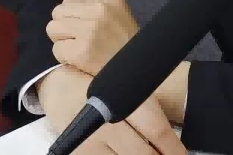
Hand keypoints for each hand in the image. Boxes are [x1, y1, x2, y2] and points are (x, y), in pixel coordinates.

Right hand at [37, 66, 185, 154]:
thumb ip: (146, 110)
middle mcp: (105, 124)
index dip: (173, 148)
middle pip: (143, 153)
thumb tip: (169, 139)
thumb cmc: (99, 84)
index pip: (156, 129)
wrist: (59, 86)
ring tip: (150, 153)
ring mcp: (89, 144)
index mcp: (121, 101)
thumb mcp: (124, 87)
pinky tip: (125, 153)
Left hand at [48, 0, 139, 75]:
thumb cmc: (125, 43)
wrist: (135, 70)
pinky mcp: (80, 52)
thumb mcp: (117, 13)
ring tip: (77, 47)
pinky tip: (79, 59)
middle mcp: (99, 10)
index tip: (79, 21)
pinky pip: (56, 49)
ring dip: (61, 40)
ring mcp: (89, 30)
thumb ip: (95, 4)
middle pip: (59, 11)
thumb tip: (66, 5)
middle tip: (78, 37)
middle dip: (64, 25)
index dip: (70, 9)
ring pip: (52, 27)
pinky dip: (64, 57)